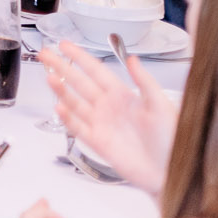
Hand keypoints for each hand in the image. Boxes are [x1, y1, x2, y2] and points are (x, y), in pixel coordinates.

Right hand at [43, 42, 177, 194]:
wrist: (172, 172)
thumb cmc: (172, 141)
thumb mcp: (162, 106)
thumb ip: (145, 82)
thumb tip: (133, 59)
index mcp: (124, 95)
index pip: (96, 71)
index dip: (80, 57)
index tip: (65, 45)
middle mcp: (109, 107)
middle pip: (79, 82)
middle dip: (61, 67)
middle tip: (45, 54)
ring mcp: (102, 124)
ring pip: (74, 103)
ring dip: (61, 90)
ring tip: (49, 76)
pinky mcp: (98, 143)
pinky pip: (77, 128)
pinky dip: (67, 118)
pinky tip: (59, 107)